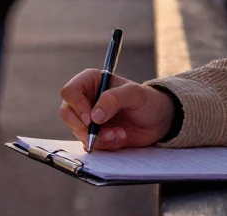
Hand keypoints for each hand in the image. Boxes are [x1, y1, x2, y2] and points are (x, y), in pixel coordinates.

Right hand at [59, 70, 174, 150]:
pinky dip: (104, 145)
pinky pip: (89, 144)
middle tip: (105, 132)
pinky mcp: (94, 134)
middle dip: (85, 127)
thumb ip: (114, 99)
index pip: (70, 91)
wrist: (158, 120)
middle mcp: (86, 99)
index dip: (76, 106)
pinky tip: (120, 138)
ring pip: (78, 132)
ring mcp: (88, 118)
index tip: (90, 118)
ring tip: (120, 134)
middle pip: (67, 114)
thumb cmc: (148, 100)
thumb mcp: (135, 94)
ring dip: (99, 137)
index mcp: (91, 81)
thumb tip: (94, 116)